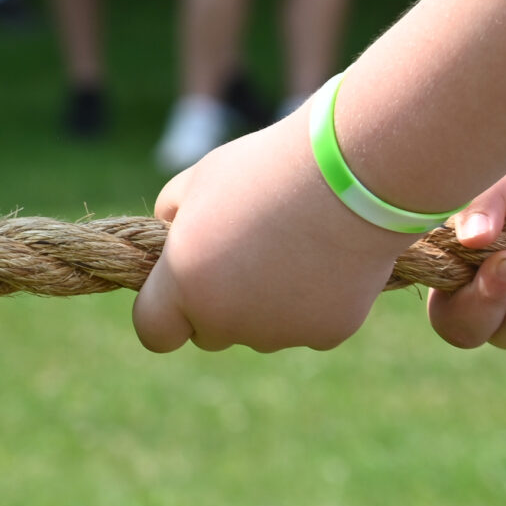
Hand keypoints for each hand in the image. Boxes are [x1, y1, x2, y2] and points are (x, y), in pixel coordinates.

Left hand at [133, 117, 409, 352]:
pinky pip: (307, 326)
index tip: (176, 296)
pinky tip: (325, 262)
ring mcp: (279, 333)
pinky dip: (312, 303)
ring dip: (266, 305)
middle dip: (217, 306)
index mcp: (185, 284)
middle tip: (243, 258)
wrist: (351, 177)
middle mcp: (227, 320)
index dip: (162, 315)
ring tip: (290, 249)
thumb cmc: (264, 171)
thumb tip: (170, 234)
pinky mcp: (326, 334)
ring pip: (261, 331)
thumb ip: (172, 216)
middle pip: (209, 333)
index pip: (154, 331)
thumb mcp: (198, 181)